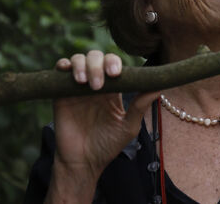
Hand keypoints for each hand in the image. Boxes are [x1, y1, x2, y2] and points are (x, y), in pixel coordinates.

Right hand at [51, 51, 156, 182]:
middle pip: (96, 57)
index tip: (116, 73)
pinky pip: (59, 71)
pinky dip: (63, 65)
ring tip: (86, 83)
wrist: (84, 162)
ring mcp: (77, 86)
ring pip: (78, 60)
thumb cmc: (108, 145)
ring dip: (82, 65)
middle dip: (99, 65)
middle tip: (99, 85)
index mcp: (113, 89)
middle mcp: (95, 83)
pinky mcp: (60, 93)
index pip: (114, 64)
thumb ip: (141, 105)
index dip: (114, 63)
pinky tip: (67, 71)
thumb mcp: (129, 126)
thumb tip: (160, 86)